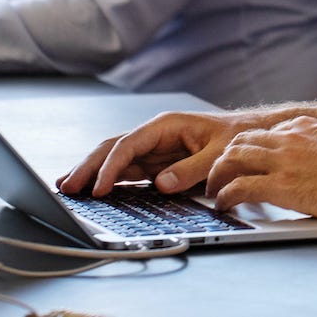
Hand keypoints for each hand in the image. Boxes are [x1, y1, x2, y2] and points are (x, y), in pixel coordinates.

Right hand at [58, 110, 268, 197]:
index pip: (129, 144)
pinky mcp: (156, 164)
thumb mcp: (219, 154)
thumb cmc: (236, 139)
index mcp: (165, 126)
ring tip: (67, 187)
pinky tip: (93, 190)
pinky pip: (126, 171)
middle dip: (88, 166)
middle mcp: (154, 135)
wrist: (250, 136)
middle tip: (65, 186)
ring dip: (91, 172)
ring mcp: (153, 150)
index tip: (98, 188)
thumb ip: (191, 169)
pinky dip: (108, 180)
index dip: (111, 167)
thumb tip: (161, 185)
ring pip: (114, 159)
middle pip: (113, 148)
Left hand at [207, 116, 316, 219]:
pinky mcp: (282, 185)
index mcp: (302, 126)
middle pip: (239, 142)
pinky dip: (225, 196)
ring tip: (214, 191)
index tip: (241, 162)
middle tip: (218, 176)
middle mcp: (288, 137)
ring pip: (231, 159)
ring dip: (217, 176)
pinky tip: (224, 204)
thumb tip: (312, 164)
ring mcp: (283, 160)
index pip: (262, 133)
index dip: (246, 149)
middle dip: (224, 159)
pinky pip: (239, 187)